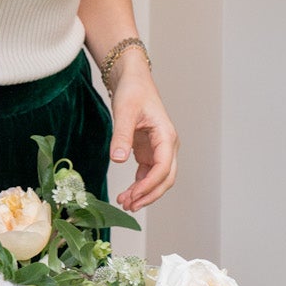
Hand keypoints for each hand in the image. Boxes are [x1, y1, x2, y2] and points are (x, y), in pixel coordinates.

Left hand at [109, 64, 178, 212]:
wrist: (132, 80)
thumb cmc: (133, 91)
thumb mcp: (124, 112)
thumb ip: (121, 136)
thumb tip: (118, 159)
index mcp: (166, 136)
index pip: (163, 168)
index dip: (150, 185)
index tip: (134, 196)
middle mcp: (167, 145)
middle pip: (166, 178)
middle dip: (149, 195)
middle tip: (130, 205)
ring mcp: (159, 150)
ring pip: (158, 179)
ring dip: (144, 193)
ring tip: (125, 203)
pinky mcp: (149, 151)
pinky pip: (148, 174)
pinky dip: (140, 186)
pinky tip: (127, 194)